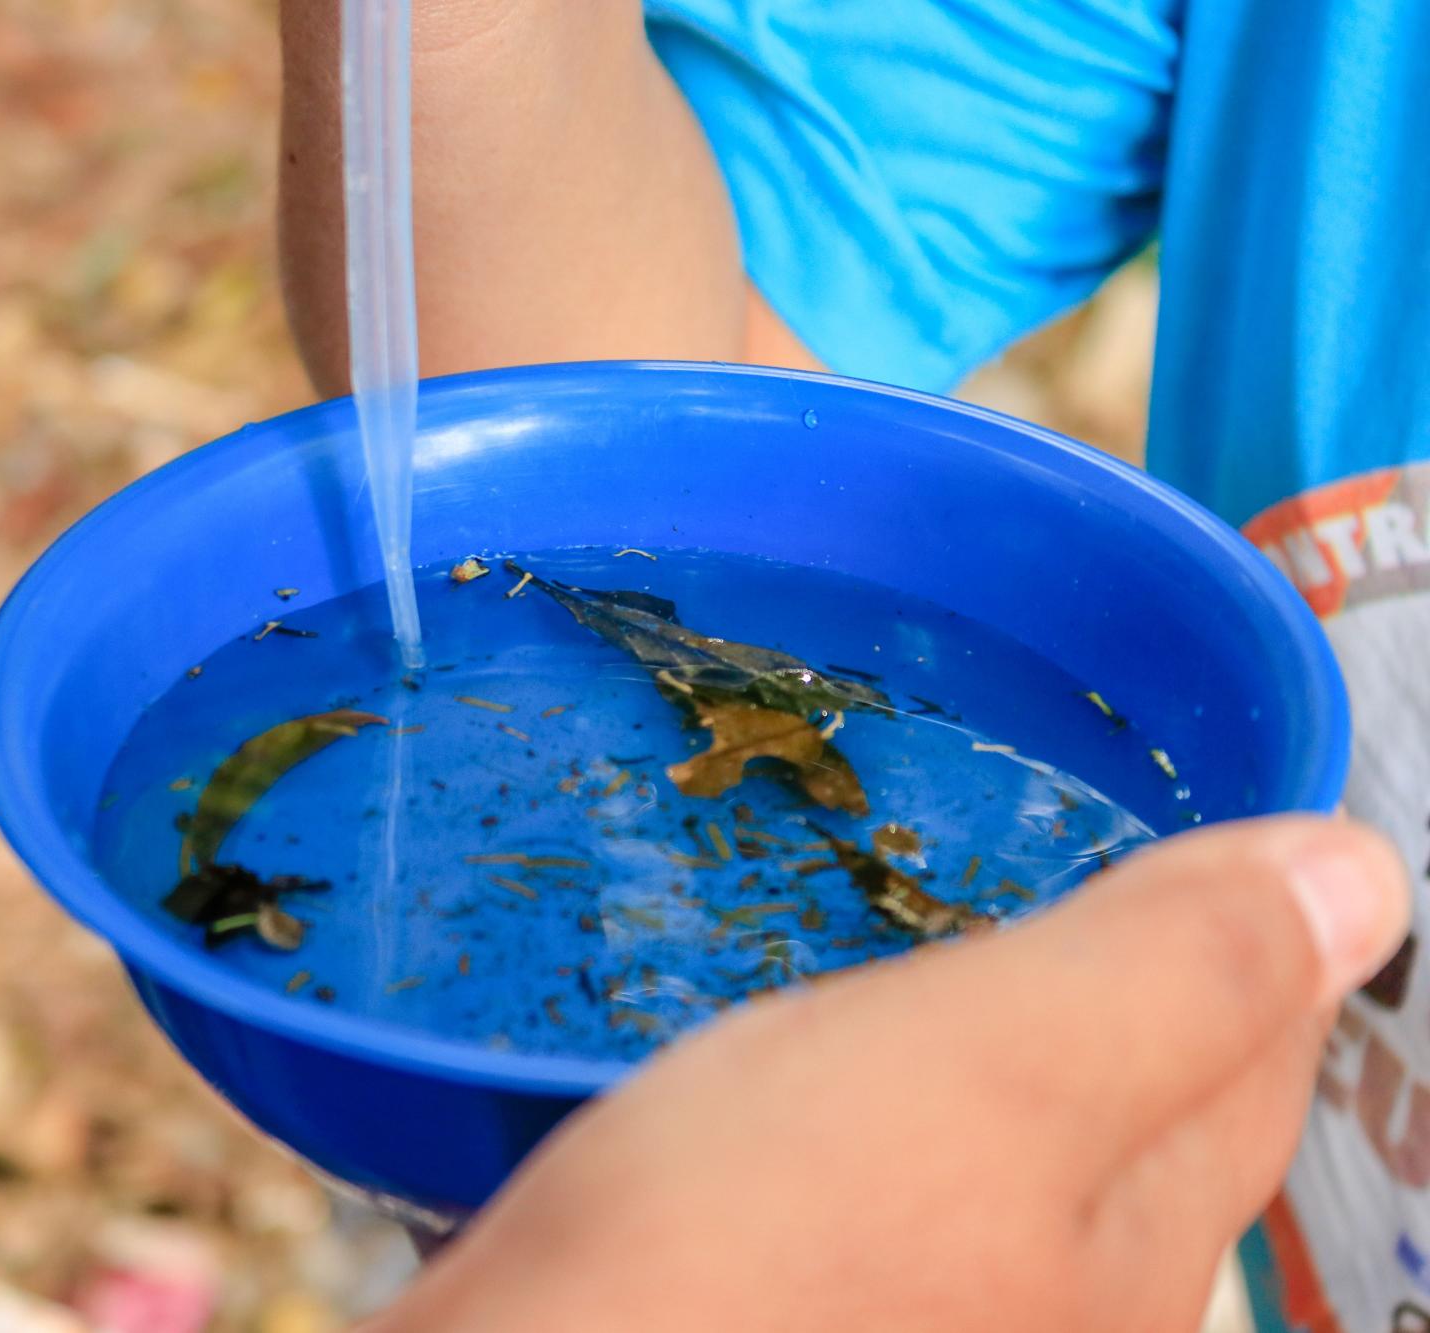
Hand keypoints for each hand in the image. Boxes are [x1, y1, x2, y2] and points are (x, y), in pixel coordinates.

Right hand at [372, 816, 1409, 1332]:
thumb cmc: (744, 1262)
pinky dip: (839, 1065)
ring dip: (964, 1005)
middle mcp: (1039, 1289)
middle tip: (1062, 823)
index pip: (1260, 1035)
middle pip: (1126, 1090)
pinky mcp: (768, 1292)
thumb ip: (1171, 977)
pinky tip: (769, 1027)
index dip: (1259, 897)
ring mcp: (899, 1296)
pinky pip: (851, 1150)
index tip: (1215, 786)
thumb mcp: (994, 1078)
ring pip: (981, 1122)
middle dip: (1114, 956)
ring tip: (918, 897)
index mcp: (1129, 1233)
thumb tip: (1360, 880)